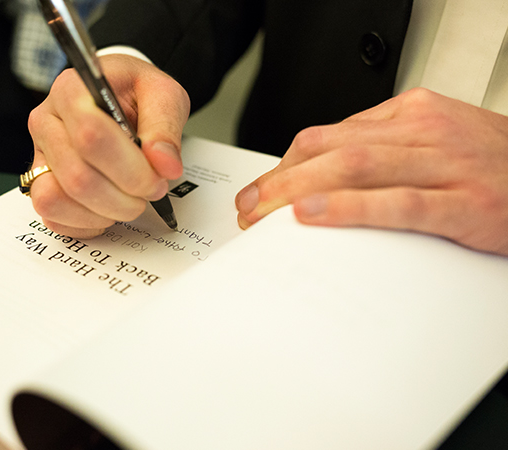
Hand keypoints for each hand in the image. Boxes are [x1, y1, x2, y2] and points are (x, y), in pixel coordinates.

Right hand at [27, 54, 189, 237]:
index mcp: (71, 90)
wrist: (118, 99)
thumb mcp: (163, 94)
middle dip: (123, 197)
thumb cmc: (136, 93)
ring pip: (56, 200)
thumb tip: (165, 166)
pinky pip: (52, 216)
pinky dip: (86, 223)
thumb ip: (165, 128)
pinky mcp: (39, 182)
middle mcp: (47, 122)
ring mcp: (39, 155)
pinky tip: (109, 210)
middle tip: (150, 192)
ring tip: (129, 201)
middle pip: (77, 176)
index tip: (158, 178)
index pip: (91, 136)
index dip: (130, 169)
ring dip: (103, 213)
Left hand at [235, 88, 507, 255]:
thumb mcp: (433, 143)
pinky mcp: (465, 202)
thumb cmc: (494, 166)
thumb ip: (383, 154)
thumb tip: (322, 180)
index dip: (283, 164)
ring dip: (297, 192)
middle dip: (278, 180)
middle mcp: (422, 131)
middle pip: (330, 149)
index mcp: (410, 114)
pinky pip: (398, 202)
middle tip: (248, 209)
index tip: (259, 190)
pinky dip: (351, 208)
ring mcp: (444, 164)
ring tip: (263, 215)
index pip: (327, 134)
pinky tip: (315, 217)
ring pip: (354, 168)